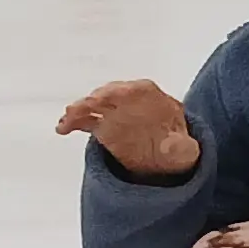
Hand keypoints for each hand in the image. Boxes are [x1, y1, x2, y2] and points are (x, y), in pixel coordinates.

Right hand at [59, 81, 200, 177]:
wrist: (163, 158)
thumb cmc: (176, 148)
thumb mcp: (185, 150)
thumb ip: (181, 147)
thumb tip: (176, 145)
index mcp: (155, 99)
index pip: (140, 89)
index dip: (124, 90)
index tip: (110, 94)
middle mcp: (132, 101)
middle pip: (113, 93)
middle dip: (98, 98)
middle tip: (85, 106)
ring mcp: (114, 111)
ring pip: (95, 104)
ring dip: (80, 109)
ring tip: (67, 120)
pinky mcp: (102, 124)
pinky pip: (85, 119)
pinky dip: (73, 122)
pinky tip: (63, 128)